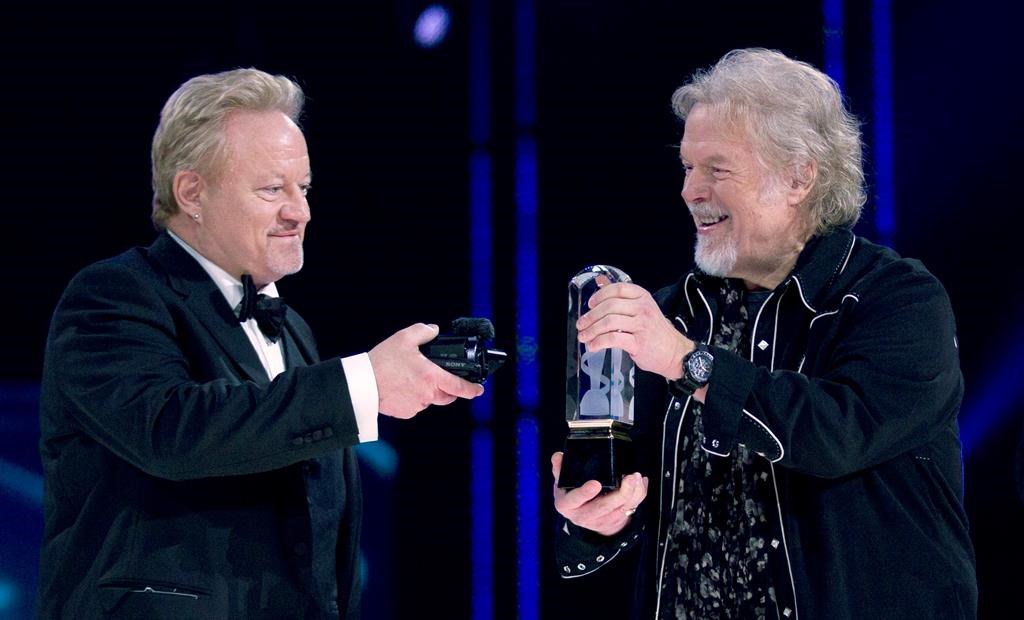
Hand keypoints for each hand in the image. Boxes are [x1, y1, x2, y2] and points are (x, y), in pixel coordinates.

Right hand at [368, 323, 484, 418]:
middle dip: (448, 389)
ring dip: (427, 392)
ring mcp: (416, 406)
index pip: (460, 387)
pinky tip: (401, 387)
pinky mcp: (405, 413)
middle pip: (447, 396)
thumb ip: (423, 331)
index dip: (472, 389)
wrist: (362, 384)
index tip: (479, 390)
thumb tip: (434, 330)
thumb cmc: (382, 362)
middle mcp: (427, 394)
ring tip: (410, 378)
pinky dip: (412, 398)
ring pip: (429, 400)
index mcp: (432, 377)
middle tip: (439, 378)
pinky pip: (415, 406)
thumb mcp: (404, 338)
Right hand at [551, 452, 647, 536]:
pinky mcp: (616, 519)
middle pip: (604, 507)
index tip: (595, 484)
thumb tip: (558, 456)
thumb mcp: (561, 484)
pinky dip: (639, 494)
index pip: (575, 499)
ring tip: (636, 477)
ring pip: (621, 508)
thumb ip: (560, 469)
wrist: (582, 517)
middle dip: (620, 493)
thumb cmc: (572, 496)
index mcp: (568, 505)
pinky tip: (641, 482)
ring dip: (633, 493)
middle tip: (629, 477)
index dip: (585, 493)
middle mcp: (585, 515)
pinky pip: (632, 507)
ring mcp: (602, 519)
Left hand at [575, 282, 692, 379]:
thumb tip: (599, 280)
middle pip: (610, 306)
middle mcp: (643, 308)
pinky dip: (599, 342)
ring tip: (584, 336)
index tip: (590, 304)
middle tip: (581, 324)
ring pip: (609, 322)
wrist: (675, 353)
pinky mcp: (639, 343)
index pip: (618, 289)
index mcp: (642, 297)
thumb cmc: (655, 331)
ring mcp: (642, 325)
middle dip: (591, 316)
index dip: (600, 295)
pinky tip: (593, 346)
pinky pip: (613, 339)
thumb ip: (621, 296)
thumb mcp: (641, 308)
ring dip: (592, 330)